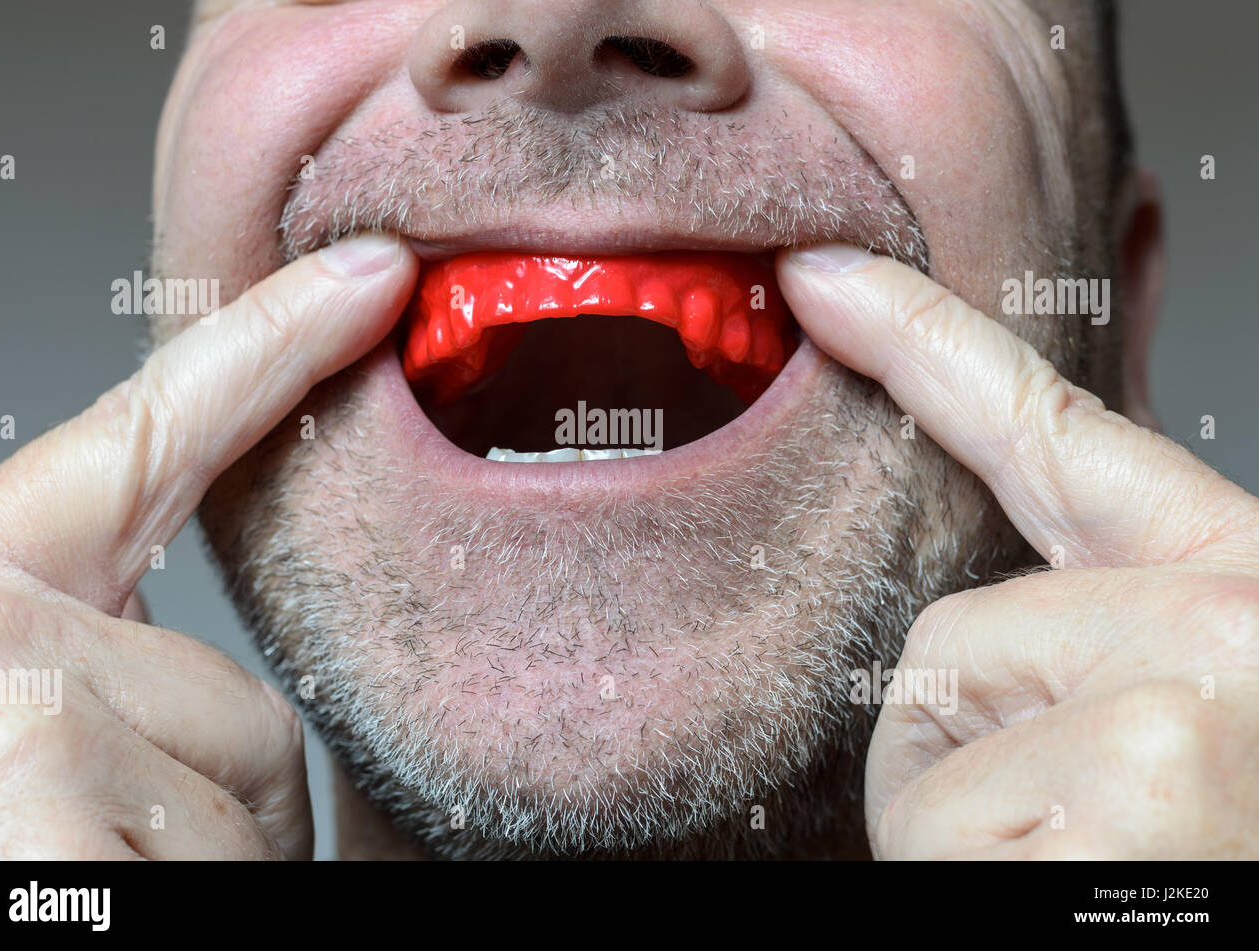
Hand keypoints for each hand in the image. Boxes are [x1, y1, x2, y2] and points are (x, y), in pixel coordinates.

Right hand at [0, 234, 416, 857]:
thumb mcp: (1, 725)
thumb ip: (100, 675)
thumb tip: (217, 706)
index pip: (154, 432)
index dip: (272, 347)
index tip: (368, 284)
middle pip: (241, 697)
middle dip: (210, 797)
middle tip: (105, 852)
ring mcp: (5, 716)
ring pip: (252, 784)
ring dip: (203, 861)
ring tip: (81, 879)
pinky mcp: (29, 808)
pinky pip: (227, 851)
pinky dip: (198, 884)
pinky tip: (81, 884)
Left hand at [778, 244, 1258, 858]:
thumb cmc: (1243, 824)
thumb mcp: (1203, 719)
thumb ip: (1095, 650)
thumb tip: (961, 661)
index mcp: (1241, 591)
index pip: (1050, 427)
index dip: (921, 341)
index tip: (823, 280)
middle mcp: (1229, 619)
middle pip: (945, 640)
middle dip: (969, 753)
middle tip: (1093, 833)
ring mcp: (1188, 696)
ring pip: (923, 749)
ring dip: (976, 839)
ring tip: (1106, 872)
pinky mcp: (1147, 778)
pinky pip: (937, 828)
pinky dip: (982, 884)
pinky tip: (1104, 893)